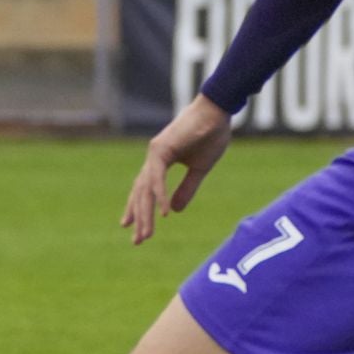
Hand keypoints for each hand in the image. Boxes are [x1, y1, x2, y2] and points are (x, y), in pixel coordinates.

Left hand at [122, 94, 232, 244]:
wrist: (217, 112)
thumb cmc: (210, 136)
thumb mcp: (199, 170)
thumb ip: (186, 189)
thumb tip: (176, 211)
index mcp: (159, 163)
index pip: (144, 191)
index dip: (139, 209)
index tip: (135, 229)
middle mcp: (153, 159)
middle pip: (140, 193)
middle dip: (139, 217)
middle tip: (137, 241)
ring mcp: (154, 153)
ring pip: (145, 189)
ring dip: (146, 213)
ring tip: (146, 234)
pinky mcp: (161, 149)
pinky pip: (158, 177)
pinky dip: (160, 195)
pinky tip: (164, 212)